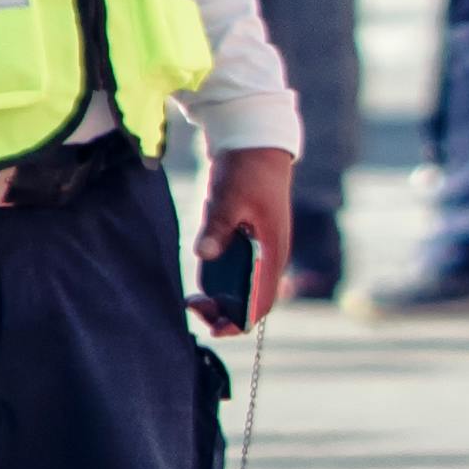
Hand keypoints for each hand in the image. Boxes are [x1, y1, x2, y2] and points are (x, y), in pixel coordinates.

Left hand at [196, 145, 296, 330]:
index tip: (213, 325)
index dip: (240, 321)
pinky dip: (220, 285)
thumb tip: (204, 254)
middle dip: (226, 313)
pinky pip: (237, 275)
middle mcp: (270, 257)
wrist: (254, 143)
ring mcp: (260, 250)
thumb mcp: (229, 197)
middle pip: (253, 302)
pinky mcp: (249, 242)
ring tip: (194, 299)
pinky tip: (201, 281)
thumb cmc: (247, 170)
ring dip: (222, 301)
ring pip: (244, 290)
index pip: (262, 302)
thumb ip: (218, 227)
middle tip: (195, 306)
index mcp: (273, 252)